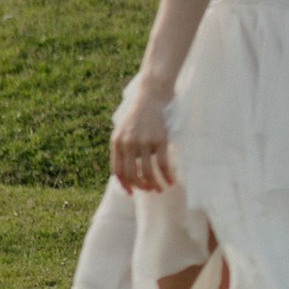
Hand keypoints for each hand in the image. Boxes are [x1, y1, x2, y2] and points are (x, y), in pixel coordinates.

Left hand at [111, 75, 176, 193]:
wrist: (151, 96)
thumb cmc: (137, 114)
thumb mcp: (123, 130)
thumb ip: (122, 148)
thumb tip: (126, 171)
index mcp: (117, 142)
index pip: (118, 171)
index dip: (124, 184)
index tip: (132, 192)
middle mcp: (128, 144)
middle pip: (132, 174)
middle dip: (140, 187)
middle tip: (148, 191)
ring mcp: (144, 142)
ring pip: (148, 172)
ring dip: (154, 185)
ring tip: (159, 189)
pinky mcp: (160, 140)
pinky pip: (163, 165)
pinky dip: (167, 176)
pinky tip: (170, 182)